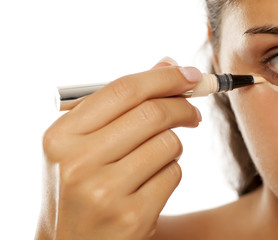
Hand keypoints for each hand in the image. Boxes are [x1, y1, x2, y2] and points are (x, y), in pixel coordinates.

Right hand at [36, 58, 201, 239]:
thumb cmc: (77, 184)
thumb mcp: (81, 142)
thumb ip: (120, 102)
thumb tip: (167, 65)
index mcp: (61, 136)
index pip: (124, 90)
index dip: (163, 78)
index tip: (189, 75)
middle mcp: (79, 163)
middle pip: (152, 114)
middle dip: (182, 106)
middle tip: (192, 111)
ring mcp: (105, 193)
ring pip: (168, 144)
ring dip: (173, 145)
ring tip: (157, 155)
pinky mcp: (133, 217)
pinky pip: (173, 174)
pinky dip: (170, 170)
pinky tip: (151, 181)